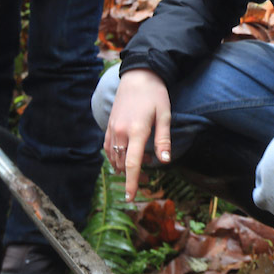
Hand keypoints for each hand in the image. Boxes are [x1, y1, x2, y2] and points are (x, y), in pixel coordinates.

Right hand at [103, 69, 171, 200]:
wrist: (137, 76)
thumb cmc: (155, 94)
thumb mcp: (165, 115)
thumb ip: (163, 139)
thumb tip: (165, 161)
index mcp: (137, 131)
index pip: (132, 164)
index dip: (131, 183)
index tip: (130, 198)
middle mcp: (121, 132)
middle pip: (123, 164)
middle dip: (132, 176)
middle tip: (147, 178)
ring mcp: (113, 129)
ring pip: (114, 158)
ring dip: (125, 167)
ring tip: (141, 165)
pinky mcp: (109, 125)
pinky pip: (108, 148)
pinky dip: (116, 157)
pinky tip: (127, 156)